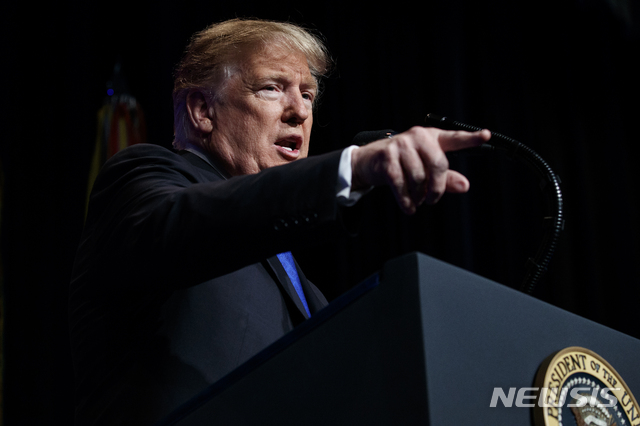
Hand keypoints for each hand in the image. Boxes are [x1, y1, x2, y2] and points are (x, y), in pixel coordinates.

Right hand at [350, 126, 490, 213]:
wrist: (370, 161)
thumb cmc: (403, 163)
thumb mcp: (426, 168)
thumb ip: (447, 178)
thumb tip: (465, 186)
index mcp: (432, 137)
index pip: (454, 138)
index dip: (471, 138)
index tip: (486, 136)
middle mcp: (418, 137)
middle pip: (438, 164)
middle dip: (437, 187)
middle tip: (433, 199)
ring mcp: (401, 146)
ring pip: (419, 178)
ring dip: (419, 196)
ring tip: (417, 200)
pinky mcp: (387, 158)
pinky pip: (401, 185)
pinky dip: (407, 201)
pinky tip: (409, 207)